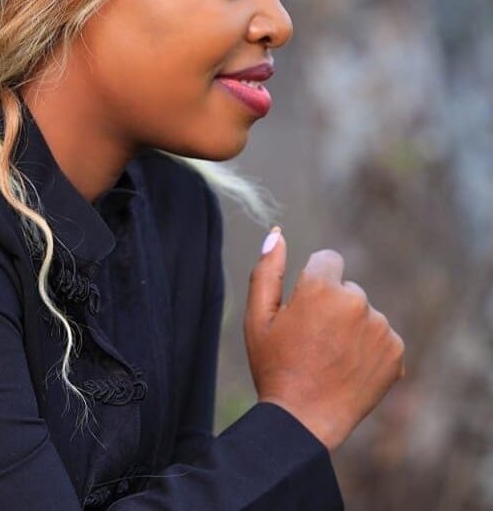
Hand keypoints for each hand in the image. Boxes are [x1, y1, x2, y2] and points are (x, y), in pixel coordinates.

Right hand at [244, 227, 405, 453]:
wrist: (303, 420)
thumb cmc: (274, 366)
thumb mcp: (258, 317)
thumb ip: (267, 270)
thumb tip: (276, 232)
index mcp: (321, 287)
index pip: (328, 259)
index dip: (312, 284)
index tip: (303, 309)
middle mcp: (356, 300)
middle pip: (347, 289)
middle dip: (332, 306)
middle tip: (312, 342)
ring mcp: (380, 327)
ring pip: (364, 314)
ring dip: (350, 328)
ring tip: (329, 359)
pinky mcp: (396, 351)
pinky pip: (381, 337)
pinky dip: (368, 350)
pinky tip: (347, 370)